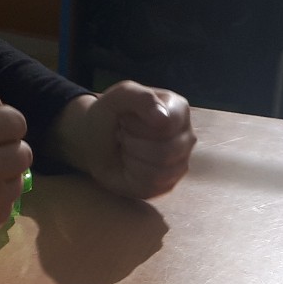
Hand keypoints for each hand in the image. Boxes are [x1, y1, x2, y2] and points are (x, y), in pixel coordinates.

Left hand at [51, 81, 195, 198]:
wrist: (96, 143)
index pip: (166, 126)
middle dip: (132, 144)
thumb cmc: (109, 118)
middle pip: (165, 151)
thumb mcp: (116, 98)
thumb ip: (139, 97)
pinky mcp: (170, 183)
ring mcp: (181, 161)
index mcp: (178, 109)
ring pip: (159, 171)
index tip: (124, 120)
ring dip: (131, 159)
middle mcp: (186, 135)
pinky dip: (132, 176)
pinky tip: (129, 164)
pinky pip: (153, 186)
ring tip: (126, 148)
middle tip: (123, 135)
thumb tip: (163, 118)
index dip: (138, 126)